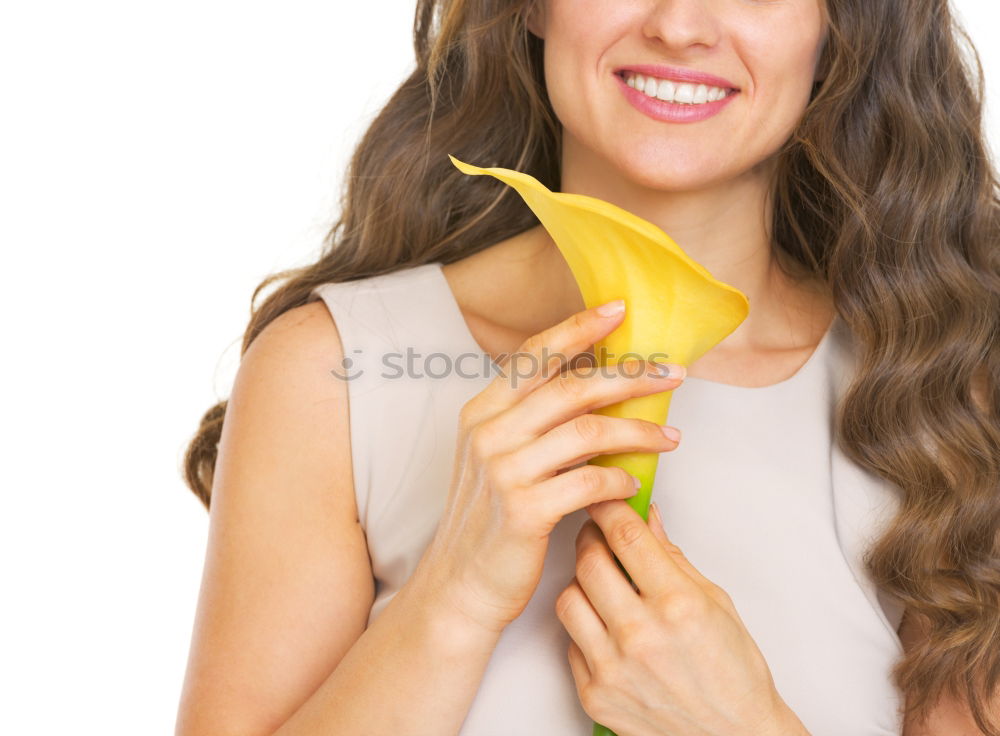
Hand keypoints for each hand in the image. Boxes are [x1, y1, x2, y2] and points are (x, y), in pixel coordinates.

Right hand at [412, 300, 685, 635]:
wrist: (460, 585)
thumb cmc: (489, 520)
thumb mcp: (496, 458)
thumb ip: (534, 421)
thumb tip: (595, 385)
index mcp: (482, 412)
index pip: (535, 355)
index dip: (578, 328)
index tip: (618, 310)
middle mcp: (489, 433)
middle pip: (573, 387)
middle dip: (631, 375)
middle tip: (674, 374)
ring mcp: (503, 470)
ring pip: (589, 432)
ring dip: (639, 433)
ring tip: (671, 438)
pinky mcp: (524, 510)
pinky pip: (590, 482)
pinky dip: (621, 481)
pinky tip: (635, 485)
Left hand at [556, 499, 808, 735]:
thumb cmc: (734, 676)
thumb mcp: (716, 603)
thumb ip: (673, 558)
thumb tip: (647, 519)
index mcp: (677, 605)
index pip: (626, 535)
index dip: (609, 507)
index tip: (603, 496)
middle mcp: (641, 635)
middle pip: (589, 560)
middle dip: (591, 538)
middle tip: (600, 536)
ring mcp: (613, 668)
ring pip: (568, 598)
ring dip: (582, 585)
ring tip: (603, 586)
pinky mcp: (595, 695)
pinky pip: (570, 642)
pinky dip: (584, 629)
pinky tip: (607, 628)